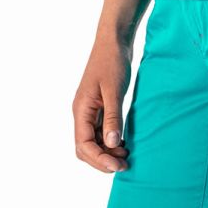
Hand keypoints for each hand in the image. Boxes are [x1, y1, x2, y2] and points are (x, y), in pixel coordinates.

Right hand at [72, 36, 132, 172]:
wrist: (114, 41)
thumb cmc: (112, 61)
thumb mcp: (114, 90)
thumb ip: (112, 117)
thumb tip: (111, 144)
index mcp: (81, 110)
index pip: (83, 145)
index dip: (99, 159)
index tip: (116, 166)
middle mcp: (82, 113)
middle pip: (85, 148)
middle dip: (102, 160)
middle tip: (124, 165)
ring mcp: (90, 110)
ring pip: (93, 141)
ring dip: (107, 152)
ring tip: (126, 156)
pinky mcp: (99, 107)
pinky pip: (101, 131)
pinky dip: (110, 141)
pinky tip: (124, 143)